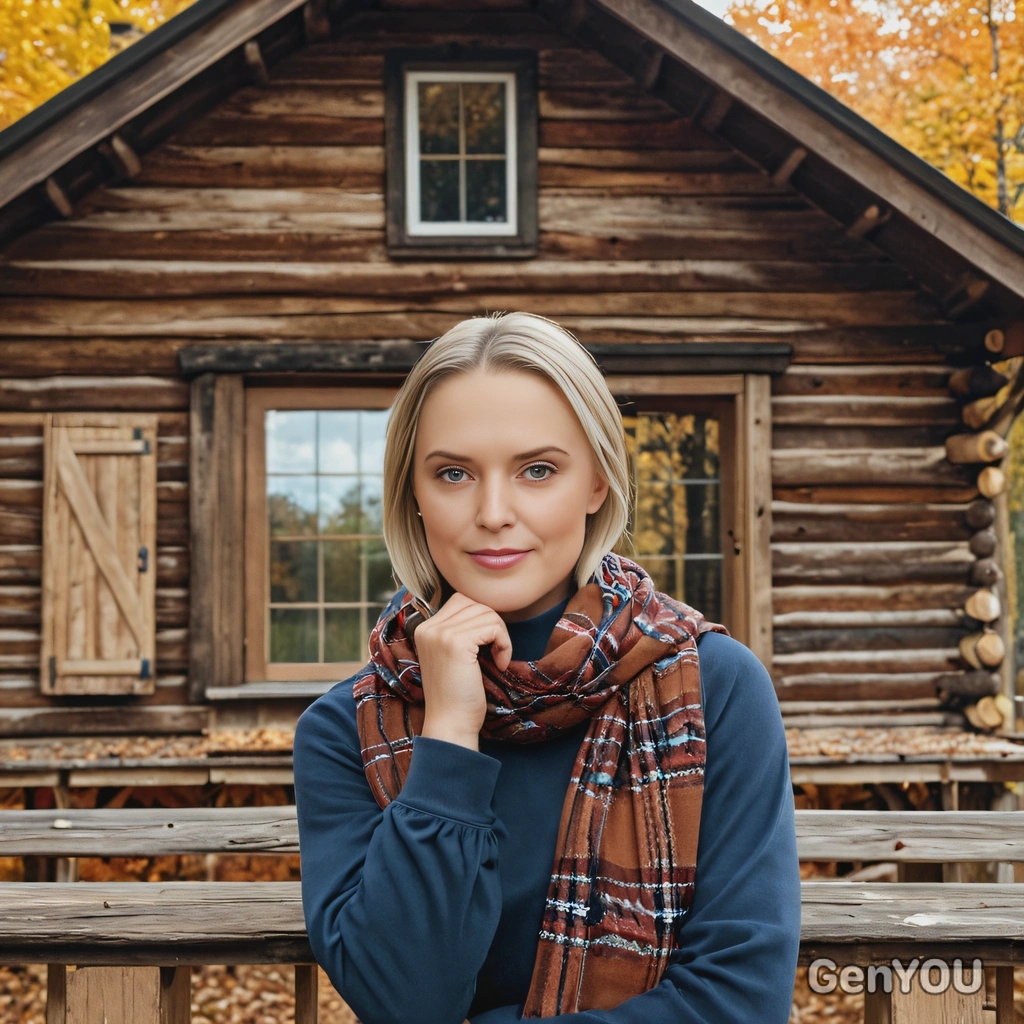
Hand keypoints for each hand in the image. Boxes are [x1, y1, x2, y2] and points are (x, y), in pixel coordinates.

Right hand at [414, 592, 511, 749]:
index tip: (486, 646)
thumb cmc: (457, 695)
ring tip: (497, 660)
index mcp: (424, 628)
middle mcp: (429, 627)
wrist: (451, 724)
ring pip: (487, 613)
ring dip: (501, 636)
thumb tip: (488, 609)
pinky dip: (504, 644)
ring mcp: (441, 634)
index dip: (482, 619)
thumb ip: (461, 630)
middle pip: (475, 604)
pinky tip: (500, 664)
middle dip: (493, 626)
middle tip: (495, 653)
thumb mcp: (453, 655)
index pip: (462, 601)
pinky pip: (493, 627)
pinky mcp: (456, 643)